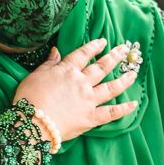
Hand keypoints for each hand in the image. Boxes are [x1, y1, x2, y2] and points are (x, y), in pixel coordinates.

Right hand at [12, 38, 137, 141]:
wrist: (33, 123)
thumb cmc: (29, 98)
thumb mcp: (36, 75)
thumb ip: (49, 63)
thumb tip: (56, 50)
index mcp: (68, 70)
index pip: (84, 54)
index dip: (94, 47)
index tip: (103, 41)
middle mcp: (82, 83)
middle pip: (102, 67)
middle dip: (114, 57)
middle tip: (124, 49)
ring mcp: (88, 100)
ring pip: (111, 87)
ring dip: (124, 80)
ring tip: (133, 73)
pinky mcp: (91, 118)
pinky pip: (111, 113)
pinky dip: (123, 109)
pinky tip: (133, 104)